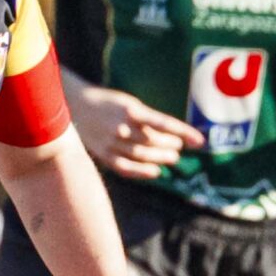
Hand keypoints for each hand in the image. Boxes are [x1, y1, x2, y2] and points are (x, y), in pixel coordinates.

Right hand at [68, 78, 204, 180]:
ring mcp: (111, 142)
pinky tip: (155, 172)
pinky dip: (141, 171)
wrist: (75, 106)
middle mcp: (122, 126)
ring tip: (173, 158)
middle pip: (154, 141)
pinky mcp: (103, 153)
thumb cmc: (108, 104)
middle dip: (171, 145)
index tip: (199, 140)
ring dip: (161, 158)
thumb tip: (173, 133)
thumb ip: (147, 118)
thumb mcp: (129, 103)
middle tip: (180, 147)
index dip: (184, 132)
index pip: (164, 123)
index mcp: (131, 109)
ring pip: (142, 155)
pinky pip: (125, 167)